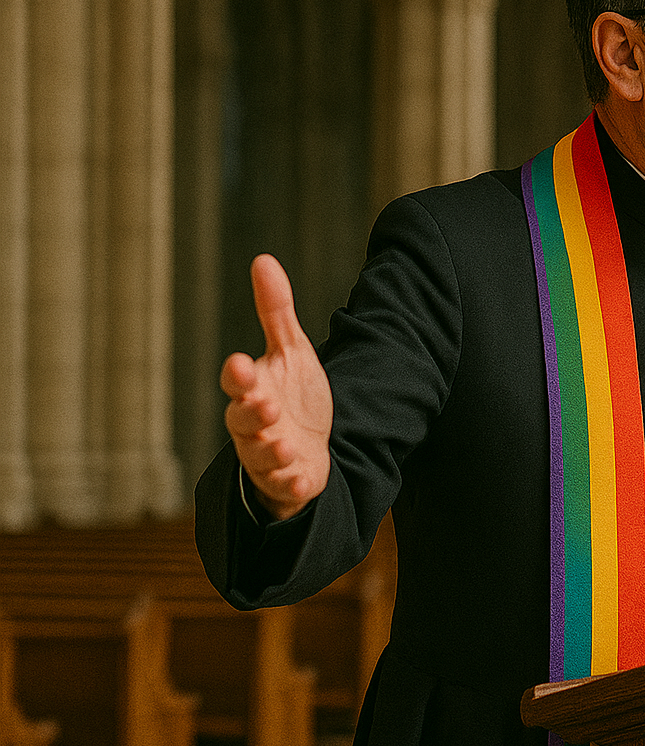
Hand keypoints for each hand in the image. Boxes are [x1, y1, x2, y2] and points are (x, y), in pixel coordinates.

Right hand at [221, 254, 332, 519]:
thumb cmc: (291, 396)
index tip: (242, 362)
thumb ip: (275, 312)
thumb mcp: (291, 351)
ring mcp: (268, 456)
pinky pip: (283, 487)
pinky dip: (290, 485)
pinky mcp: (286, 481)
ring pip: (259, 457)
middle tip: (264, 405)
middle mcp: (253, 425)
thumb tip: (263, 259)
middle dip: (251, 414)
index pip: (237, 382)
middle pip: (242, 420)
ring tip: (285, 446)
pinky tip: (301, 480)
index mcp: (251, 390)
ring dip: (270, 452)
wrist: (306, 446)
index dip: (238, 375)